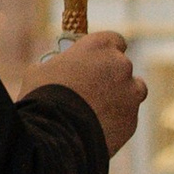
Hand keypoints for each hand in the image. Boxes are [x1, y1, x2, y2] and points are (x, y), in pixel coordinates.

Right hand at [21, 29, 143, 154]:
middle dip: (110, 75)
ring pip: (132, 91)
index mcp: (99, 46)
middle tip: (90, 88)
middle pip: (122, 66)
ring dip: (120, 96)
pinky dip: (115, 120)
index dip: (104, 51)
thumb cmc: (44, 95)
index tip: (95, 60)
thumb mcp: (41, 70)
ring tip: (97, 109)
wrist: (56, 133)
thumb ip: (58, 63)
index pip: (114, 40)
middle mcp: (121, 65)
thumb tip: (59, 68)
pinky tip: (95, 127)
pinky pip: (126, 116)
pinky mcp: (132, 120)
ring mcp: (130, 93)